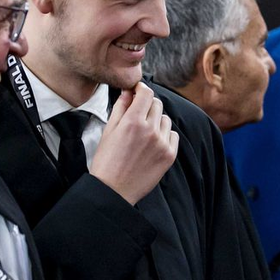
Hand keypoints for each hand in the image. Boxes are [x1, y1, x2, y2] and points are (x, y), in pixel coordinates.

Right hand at [90, 82, 178, 204]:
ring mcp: (162, 143)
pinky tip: (152, 143)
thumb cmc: (106, 161)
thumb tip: (129, 91)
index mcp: (133, 122)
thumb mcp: (109, 130)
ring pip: (166, 119)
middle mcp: (151, 130)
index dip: (141, 89)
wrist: (113, 190)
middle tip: (137, 114)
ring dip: (156, 121)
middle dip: (147, 105)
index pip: (146, 93)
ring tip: (143, 133)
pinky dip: (165, 135)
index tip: (138, 91)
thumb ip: (121, 108)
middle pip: (157, 104)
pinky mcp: (170, 155)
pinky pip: (173, 135)